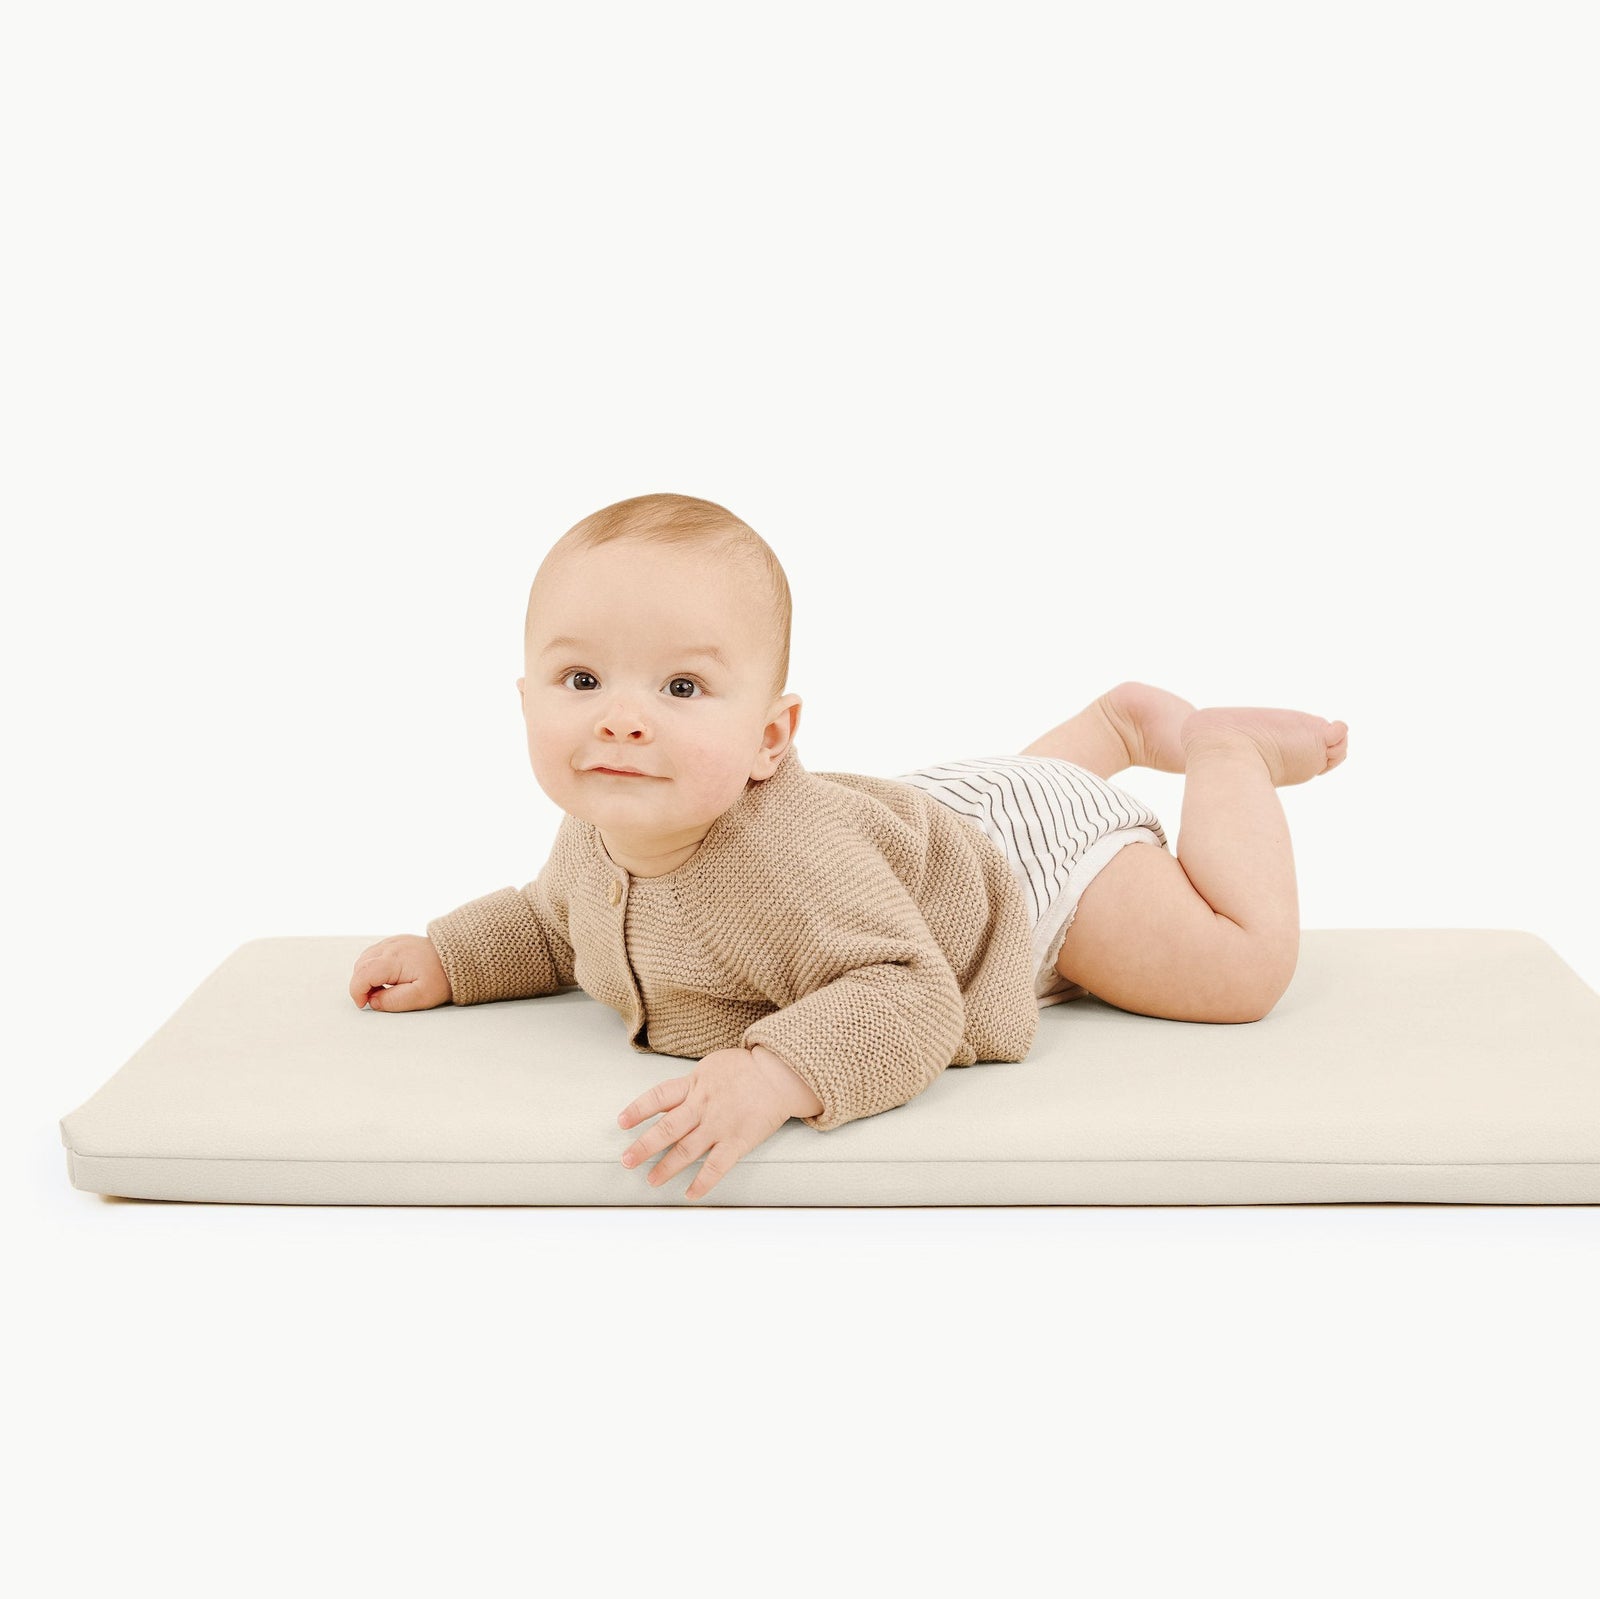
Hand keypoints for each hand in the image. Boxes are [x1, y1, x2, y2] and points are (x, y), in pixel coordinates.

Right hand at [350, 935, 450, 1010]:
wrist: (458, 959)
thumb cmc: (441, 979)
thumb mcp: (420, 997)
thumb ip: (393, 1001)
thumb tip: (373, 1001)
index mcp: (394, 959)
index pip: (363, 974)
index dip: (357, 992)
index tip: (364, 1004)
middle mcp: (391, 946)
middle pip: (361, 966)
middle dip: (361, 985)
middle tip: (376, 999)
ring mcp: (393, 941)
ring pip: (365, 958)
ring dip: (365, 976)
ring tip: (383, 989)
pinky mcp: (396, 941)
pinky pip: (374, 954)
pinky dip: (373, 967)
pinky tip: (387, 978)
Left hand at [617, 1047, 796, 1200]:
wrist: (778, 1074)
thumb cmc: (744, 1068)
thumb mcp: (710, 1067)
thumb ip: (690, 1085)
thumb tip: (668, 1101)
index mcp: (694, 1084)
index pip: (658, 1097)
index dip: (638, 1110)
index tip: (621, 1122)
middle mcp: (702, 1106)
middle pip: (667, 1129)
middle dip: (644, 1147)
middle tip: (627, 1161)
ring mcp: (719, 1125)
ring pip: (686, 1150)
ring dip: (666, 1168)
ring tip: (652, 1180)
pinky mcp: (737, 1141)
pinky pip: (716, 1167)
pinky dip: (702, 1183)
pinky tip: (690, 1193)